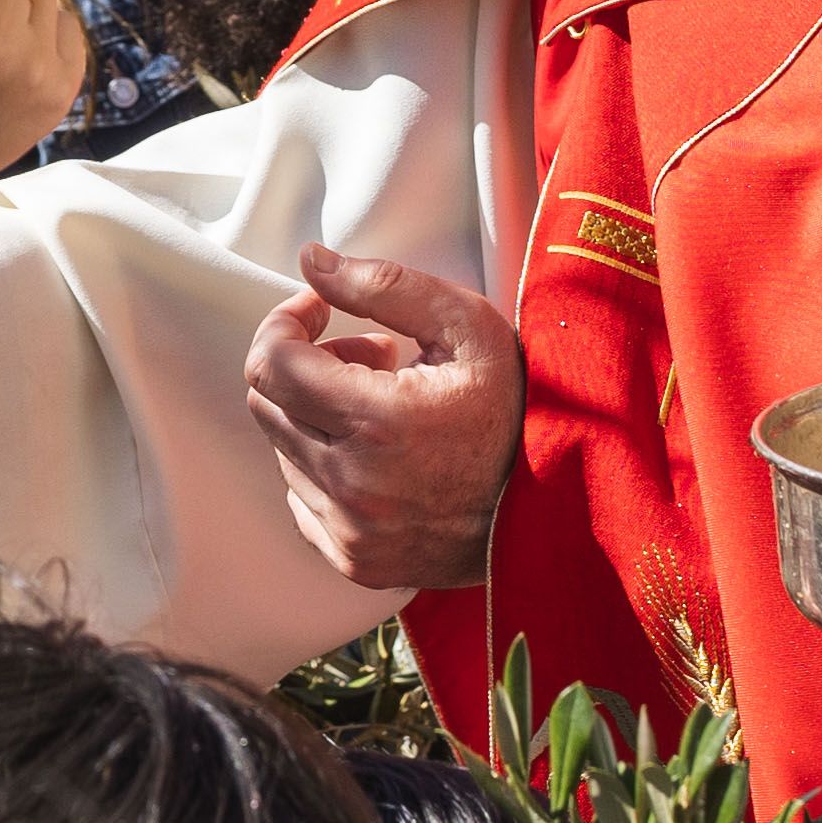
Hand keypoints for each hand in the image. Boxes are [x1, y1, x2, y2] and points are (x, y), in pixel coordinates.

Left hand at [244, 247, 521, 589]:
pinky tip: (378, 454)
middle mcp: (352, 485)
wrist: (553, 510)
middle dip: (306, 365)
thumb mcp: (467, 326)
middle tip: (369, 356)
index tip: (319, 311)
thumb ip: (384, 286)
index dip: (286, 323)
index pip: (271, 364)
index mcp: (376, 423)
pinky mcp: (353, 561)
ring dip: (318, 415)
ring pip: (283, 449)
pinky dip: (324, 466)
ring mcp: (349, 532)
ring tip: (384, 404)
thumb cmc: (516, 410)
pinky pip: (300, 499)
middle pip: (268, 403)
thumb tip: (311, 261)